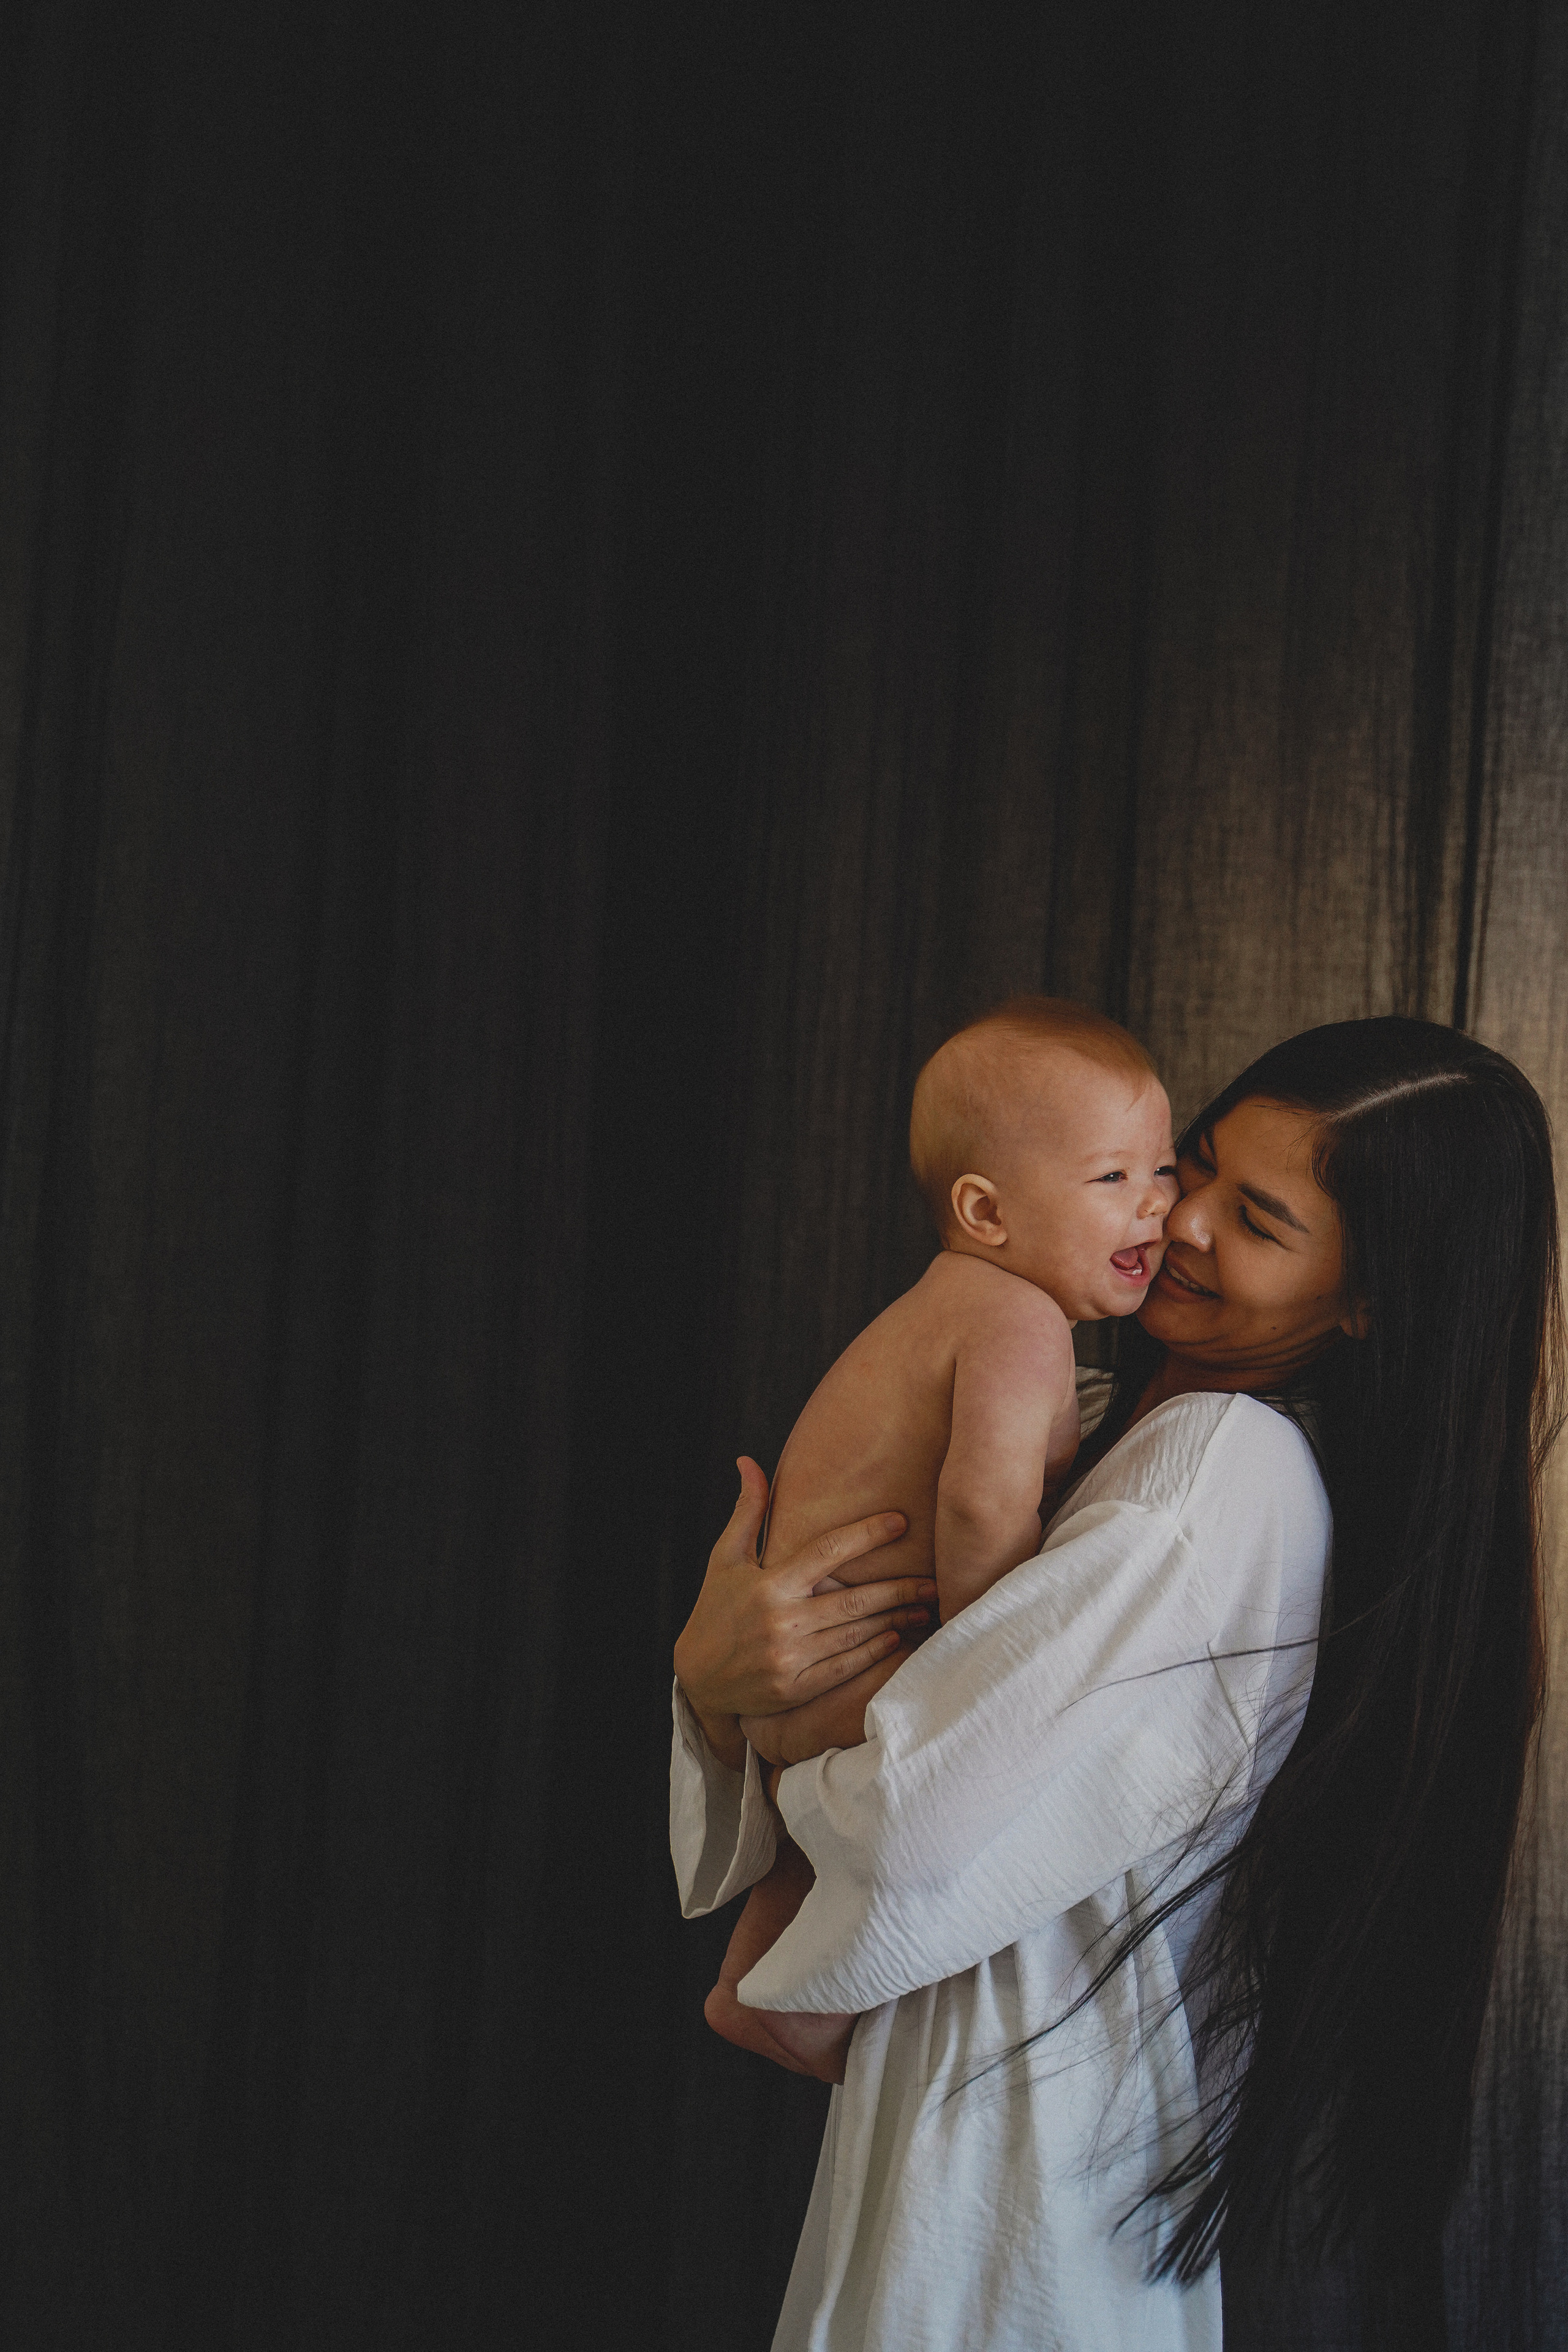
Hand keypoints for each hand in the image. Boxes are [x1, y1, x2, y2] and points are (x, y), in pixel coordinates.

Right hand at [673, 1459, 934, 1768]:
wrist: (696, 1678)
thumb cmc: (714, 1610)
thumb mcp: (724, 1558)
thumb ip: (748, 1511)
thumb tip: (748, 1461)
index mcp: (769, 1584)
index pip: (827, 1551)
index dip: (866, 1534)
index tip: (900, 1521)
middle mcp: (782, 1621)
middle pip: (854, 1599)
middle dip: (899, 1588)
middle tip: (934, 1579)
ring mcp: (790, 1658)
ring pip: (856, 1633)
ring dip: (896, 1619)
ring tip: (926, 1607)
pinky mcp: (795, 1690)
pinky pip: (846, 1668)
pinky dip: (875, 1652)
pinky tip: (898, 1637)